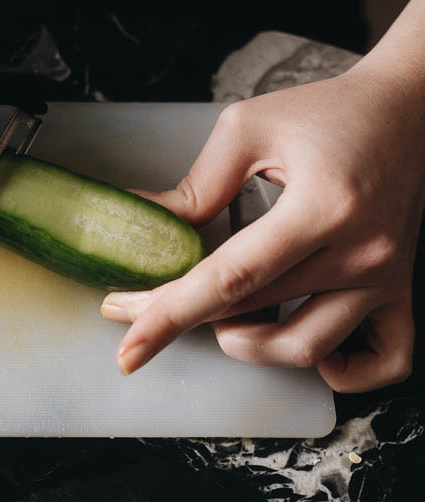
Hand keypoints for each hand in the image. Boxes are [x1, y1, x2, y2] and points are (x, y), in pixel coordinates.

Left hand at [101, 62, 424, 391]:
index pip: (230, 280)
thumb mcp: (250, 128)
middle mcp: (361, 252)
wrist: (409, 108)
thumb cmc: (330, 112)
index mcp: (321, 207)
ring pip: (305, 346)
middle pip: (253, 312)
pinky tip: (300, 346)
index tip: (128, 347)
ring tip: (219, 317)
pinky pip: (383, 359)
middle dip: (183, 318)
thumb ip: (197, 184)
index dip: (170, 315)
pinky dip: (340, 370)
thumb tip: (146, 223)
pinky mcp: (399, 289)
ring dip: (249, 344)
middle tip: (140, 307)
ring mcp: (385, 278)